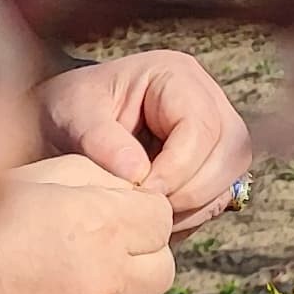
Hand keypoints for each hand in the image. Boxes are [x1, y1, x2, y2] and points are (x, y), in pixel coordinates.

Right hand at [0, 154, 174, 293]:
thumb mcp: (26, 177)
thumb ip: (86, 174)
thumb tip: (121, 185)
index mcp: (100, 226)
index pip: (162, 216)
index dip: (141, 206)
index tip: (116, 203)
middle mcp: (108, 277)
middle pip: (162, 265)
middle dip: (144, 248)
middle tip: (109, 234)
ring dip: (125, 279)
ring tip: (82, 261)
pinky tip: (61, 287)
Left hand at [37, 51, 252, 232]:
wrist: (60, 121)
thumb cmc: (67, 109)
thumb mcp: (73, 116)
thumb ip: (102, 142)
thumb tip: (138, 174)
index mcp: (175, 75)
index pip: (200, 126)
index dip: (177, 167)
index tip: (140, 191)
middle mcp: (205, 96)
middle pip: (231, 149)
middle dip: (192, 189)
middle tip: (149, 210)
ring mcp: (214, 127)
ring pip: (233, 173)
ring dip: (197, 205)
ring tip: (152, 216)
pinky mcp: (211, 159)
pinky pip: (222, 192)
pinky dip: (195, 212)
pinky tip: (160, 217)